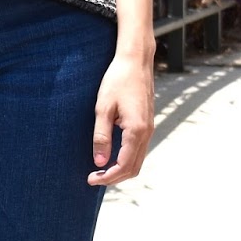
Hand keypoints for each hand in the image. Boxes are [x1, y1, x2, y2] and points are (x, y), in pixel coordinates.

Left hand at [88, 53, 153, 185]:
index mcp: (136, 130)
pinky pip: (139, 149)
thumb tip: (99, 162)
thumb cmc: (117, 81)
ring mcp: (150, 128)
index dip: (108, 177)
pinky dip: (127, 159)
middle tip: (94, 178)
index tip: (91, 179)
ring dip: (121, 169)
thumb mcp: (103, 108)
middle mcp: (147, 132)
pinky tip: (112, 155)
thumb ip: (101, 136)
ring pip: (138, 160)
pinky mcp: (148, 123)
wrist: (135, 61)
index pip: (124, 165)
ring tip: (100, 170)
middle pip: (134, 167)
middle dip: (114, 177)